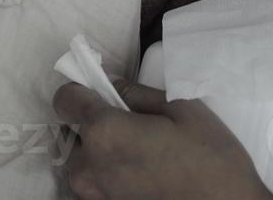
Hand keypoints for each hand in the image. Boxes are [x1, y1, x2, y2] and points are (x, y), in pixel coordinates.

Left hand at [52, 78, 272, 199]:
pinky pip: (95, 182)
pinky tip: (140, 171)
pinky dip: (108, 173)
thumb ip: (135, 92)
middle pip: (72, 132)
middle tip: (130, 124)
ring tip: (138, 151)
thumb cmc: (208, 157)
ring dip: (99, 150)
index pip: (64, 99)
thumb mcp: (180, 107)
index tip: (102, 91)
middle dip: (93, 123)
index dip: (81, 89)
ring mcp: (95, 193)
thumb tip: (109, 83)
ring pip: (82, 160)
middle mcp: (88, 165)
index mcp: (104, 131)